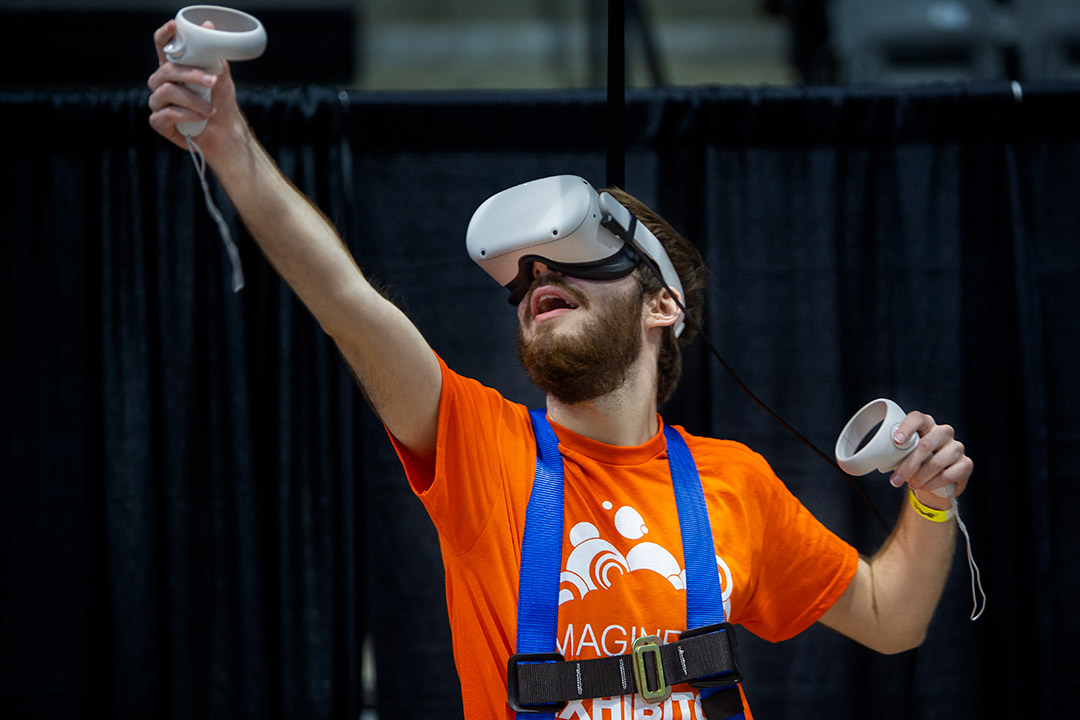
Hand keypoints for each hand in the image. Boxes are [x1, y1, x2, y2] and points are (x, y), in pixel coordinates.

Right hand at [146, 20, 245, 159]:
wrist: (225, 132)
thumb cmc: (219, 101)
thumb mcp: (221, 77)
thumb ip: (212, 55)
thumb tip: (208, 26)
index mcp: (174, 68)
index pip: (162, 47)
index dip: (165, 36)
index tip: (173, 26)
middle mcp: (161, 83)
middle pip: (166, 70)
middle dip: (191, 75)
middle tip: (212, 81)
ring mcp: (158, 103)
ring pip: (166, 92)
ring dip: (193, 100)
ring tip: (211, 109)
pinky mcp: (159, 122)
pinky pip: (164, 115)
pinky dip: (186, 115)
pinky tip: (201, 117)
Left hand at [889, 411, 972, 508]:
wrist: (933, 483)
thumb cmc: (915, 464)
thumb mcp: (904, 456)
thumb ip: (897, 452)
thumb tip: (881, 457)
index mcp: (926, 425)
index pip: (917, 418)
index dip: (906, 428)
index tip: (897, 441)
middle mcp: (943, 432)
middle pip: (926, 444)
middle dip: (909, 465)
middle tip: (896, 479)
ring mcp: (956, 447)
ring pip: (937, 462)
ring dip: (920, 477)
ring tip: (911, 484)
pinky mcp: (966, 464)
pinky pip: (949, 475)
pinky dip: (933, 484)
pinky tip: (925, 486)